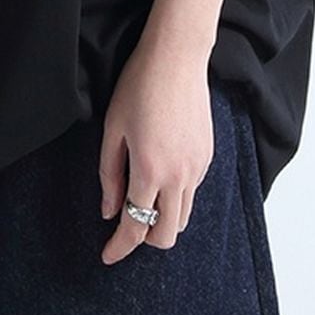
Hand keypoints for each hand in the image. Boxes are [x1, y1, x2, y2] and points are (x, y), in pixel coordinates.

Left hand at [97, 33, 213, 264]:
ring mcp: (197, 168)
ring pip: (182, 217)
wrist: (176, 58)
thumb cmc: (138, 88)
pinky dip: (175, 198)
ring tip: (142, 204)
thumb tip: (108, 211)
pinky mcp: (207, 157)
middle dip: (144, 241)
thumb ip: (110, 175)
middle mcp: (178, 177)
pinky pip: (192, 193)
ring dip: (162, 221)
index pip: (135, 227)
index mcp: (149, 172)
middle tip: (125, 229)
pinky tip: (160, 178)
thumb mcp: (112, 130)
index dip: (119, 247)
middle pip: (166, 235)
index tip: (107, 256)